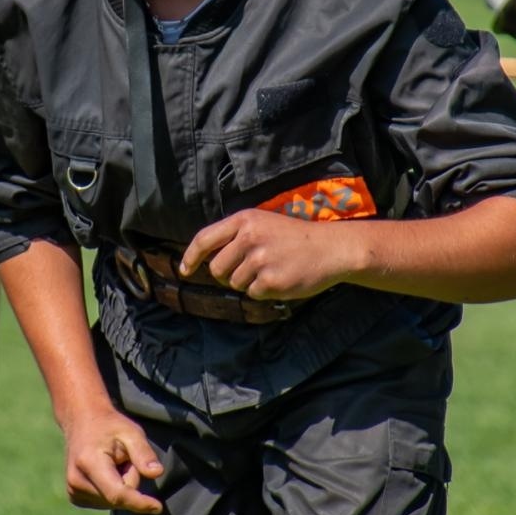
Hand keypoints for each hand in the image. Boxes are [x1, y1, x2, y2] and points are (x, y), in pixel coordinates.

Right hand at [60, 406, 164, 514]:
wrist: (82, 422)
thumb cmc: (109, 426)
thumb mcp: (131, 432)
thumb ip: (143, 453)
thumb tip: (157, 473)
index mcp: (89, 463)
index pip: (117, 494)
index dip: (139, 502)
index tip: (157, 508)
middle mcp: (76, 481)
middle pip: (119, 498)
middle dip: (130, 481)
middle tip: (123, 458)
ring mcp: (73, 491)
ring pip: (114, 502)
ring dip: (121, 485)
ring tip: (112, 463)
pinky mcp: (75, 497)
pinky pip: (106, 502)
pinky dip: (112, 490)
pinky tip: (105, 472)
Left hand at [179, 209, 353, 300]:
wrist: (331, 248)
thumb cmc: (294, 237)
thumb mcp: (263, 223)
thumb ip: (236, 236)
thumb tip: (205, 259)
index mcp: (244, 220)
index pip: (204, 239)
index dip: (190, 257)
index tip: (185, 270)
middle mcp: (249, 237)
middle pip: (216, 268)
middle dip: (227, 275)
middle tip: (247, 270)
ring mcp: (260, 259)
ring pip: (234, 283)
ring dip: (248, 283)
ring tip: (270, 270)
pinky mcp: (271, 281)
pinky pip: (252, 294)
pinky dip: (263, 291)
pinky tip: (280, 279)